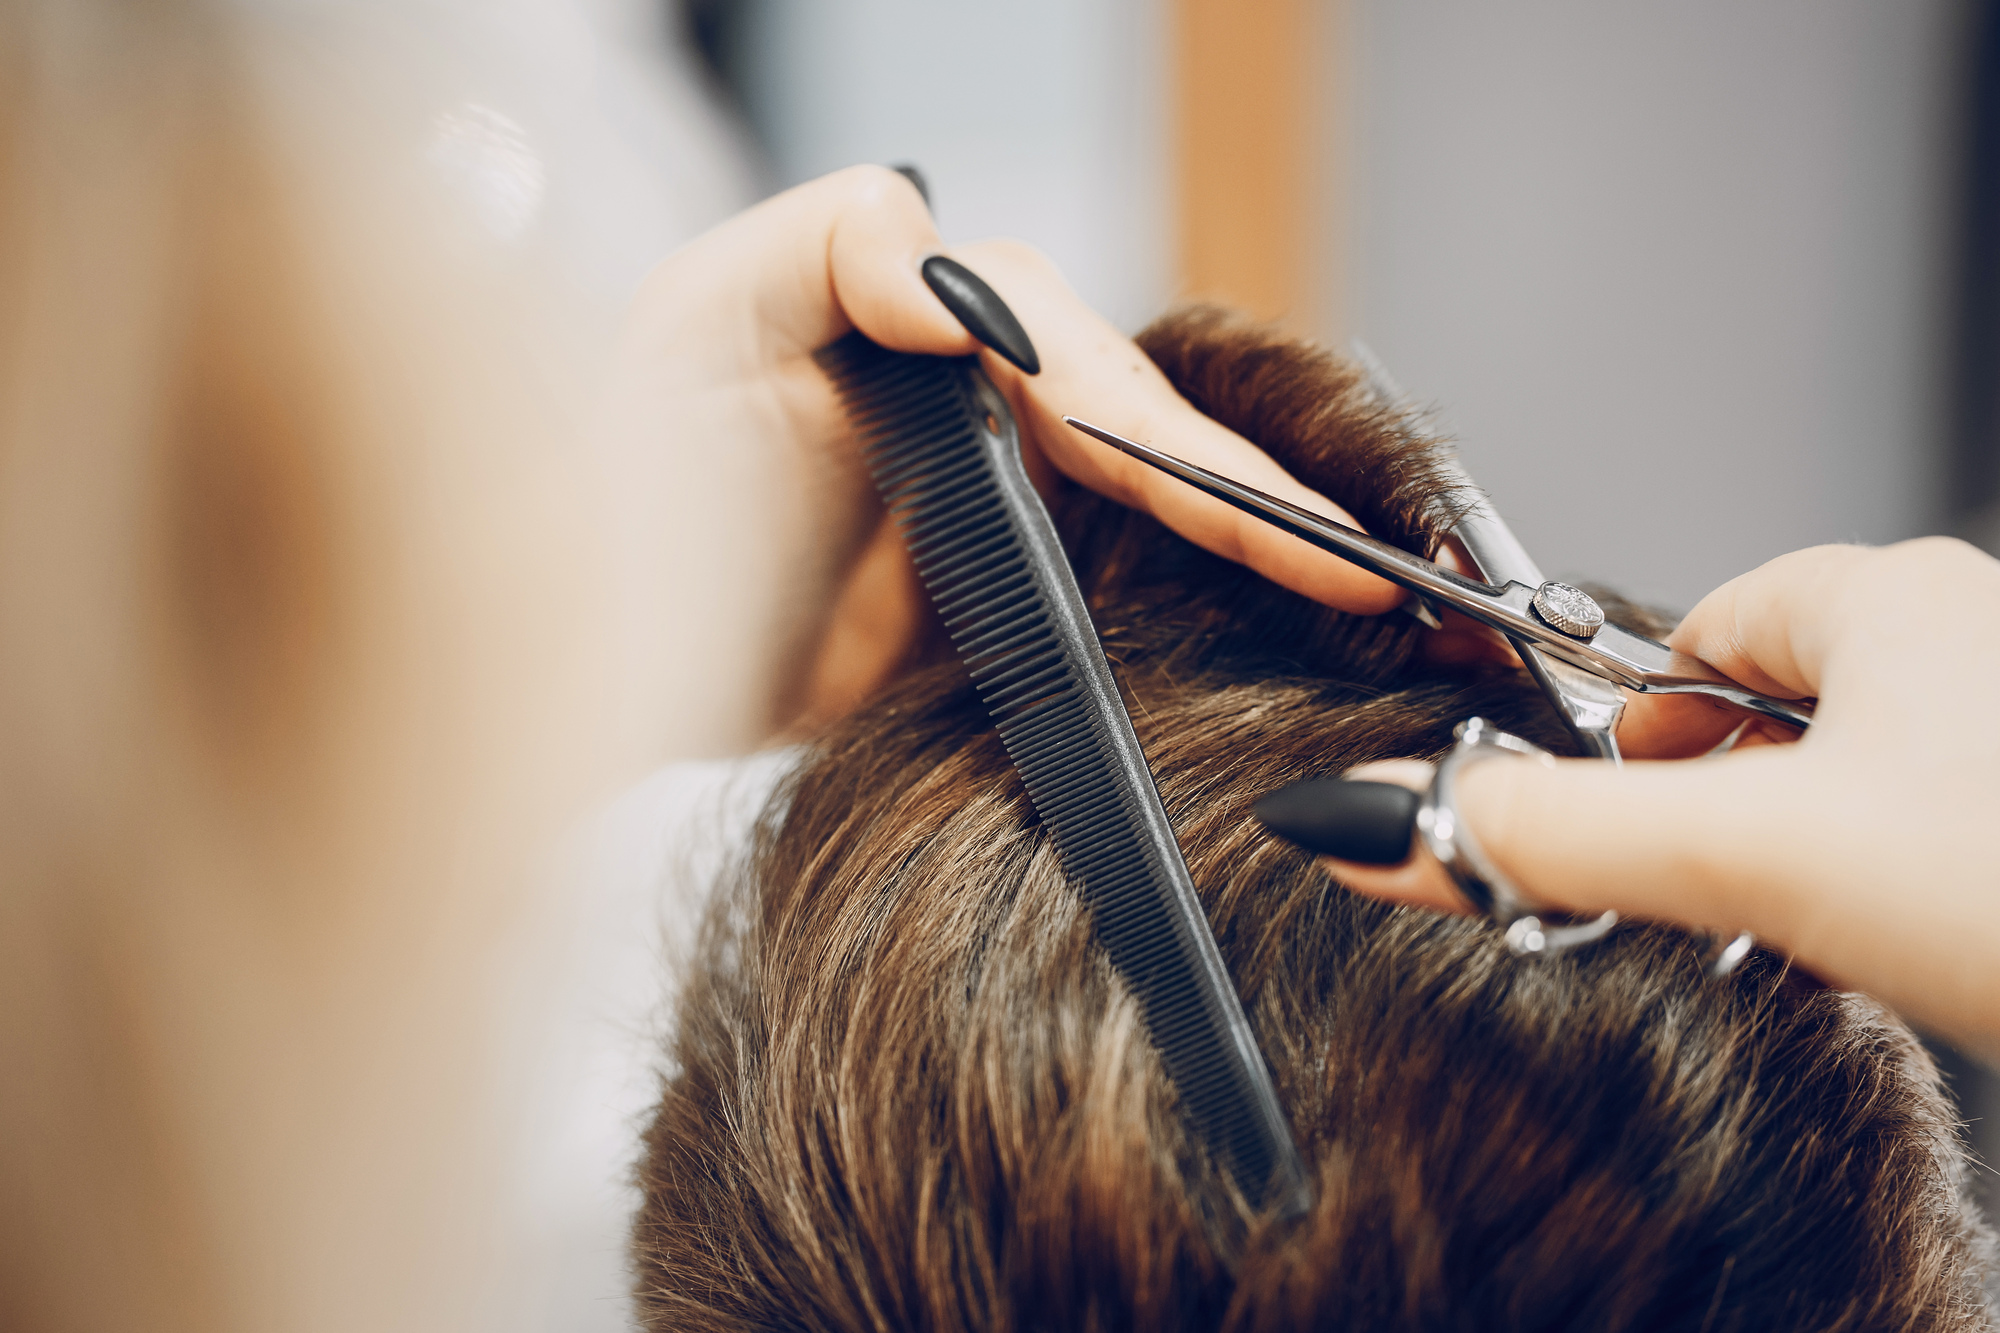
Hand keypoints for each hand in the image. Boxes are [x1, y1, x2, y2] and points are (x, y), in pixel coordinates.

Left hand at [603, 166, 1409, 744]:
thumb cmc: (610, 494)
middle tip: (1363, 574)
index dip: (1171, 436)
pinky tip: (1278, 649)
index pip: (1076, 363)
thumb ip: (830, 251)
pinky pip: (1116, 607)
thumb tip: (970, 285)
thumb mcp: (693, 332)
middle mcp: (966, 409)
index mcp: (914, 329)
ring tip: (1369, 609)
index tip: (1253, 510)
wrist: (580, 673)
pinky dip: (1205, 623)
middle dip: (1258, 502)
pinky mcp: (992, 618)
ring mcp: (988, 517)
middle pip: (1141, 439)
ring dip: (1259, 557)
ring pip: (1152, 519)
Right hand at [1328, 538, 1999, 1054]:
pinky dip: (1911, 888)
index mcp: (1888, 595)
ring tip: (1824, 936)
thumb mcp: (1755, 859)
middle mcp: (1971, 634)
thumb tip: (1371, 821)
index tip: (1617, 814)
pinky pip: (1948, 827)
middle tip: (1721, 899)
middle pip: (1783, 707)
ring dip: (1822, 856)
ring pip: (1872, 776)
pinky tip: (1923, 952)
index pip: (1702, 630)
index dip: (1637, 727)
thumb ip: (1552, 838)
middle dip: (1730, 805)